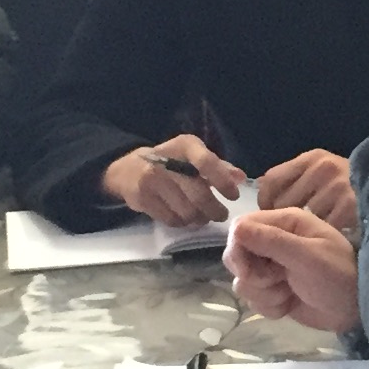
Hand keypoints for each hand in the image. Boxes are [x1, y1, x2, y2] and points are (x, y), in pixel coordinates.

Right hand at [100, 134, 246, 226]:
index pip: (206, 162)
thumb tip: (240, 178)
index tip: (233, 196)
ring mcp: (152, 181)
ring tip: (202, 216)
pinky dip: (183, 222)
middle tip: (221, 214)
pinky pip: (172, 220)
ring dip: (199, 218)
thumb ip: (218, 166)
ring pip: (187, 211)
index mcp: (184, 145)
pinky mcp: (142, 199)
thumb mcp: (193, 156)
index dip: (222, 181)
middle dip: (215, 209)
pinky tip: (185, 216)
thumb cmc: (170, 161)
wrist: (128, 170)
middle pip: (199, 195)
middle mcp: (166, 161)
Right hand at [226, 207, 360, 333]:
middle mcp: (274, 243)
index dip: (238, 249)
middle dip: (252, 276)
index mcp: (284, 223)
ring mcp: (272, 269)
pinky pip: (254, 300)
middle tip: (278, 281)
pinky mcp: (274, 292)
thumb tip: (236, 228)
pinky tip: (289, 305)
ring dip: (264, 294)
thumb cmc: (338, 275)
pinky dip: (270, 307)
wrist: (357, 309)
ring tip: (289, 293)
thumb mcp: (307, 256)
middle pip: (236, 256)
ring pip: (243, 282)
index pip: (240, 227)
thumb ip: (272, 241)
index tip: (248, 270)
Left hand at [255, 148, 356, 232]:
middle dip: (284, 219)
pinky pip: (323, 228)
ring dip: (306, 230)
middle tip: (291, 231)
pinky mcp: (350, 206)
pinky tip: (329, 238)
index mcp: (313, 158)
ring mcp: (338, 187)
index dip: (265, 202)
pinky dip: (324, 236)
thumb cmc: (352, 186)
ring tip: (313, 235)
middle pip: (283, 202)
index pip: (271, 179)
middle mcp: (323, 168)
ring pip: (303, 218)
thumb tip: (262, 190)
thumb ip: (298, 178)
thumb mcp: (325, 172)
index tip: (270, 215)